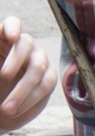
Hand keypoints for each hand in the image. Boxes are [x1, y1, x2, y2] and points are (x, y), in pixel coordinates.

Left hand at [0, 15, 56, 132]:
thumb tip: (0, 72)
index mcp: (4, 41)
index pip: (12, 23)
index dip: (13, 27)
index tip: (12, 38)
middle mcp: (24, 47)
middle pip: (26, 43)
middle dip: (15, 60)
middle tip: (2, 77)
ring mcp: (38, 61)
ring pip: (38, 67)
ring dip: (21, 90)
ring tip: (6, 109)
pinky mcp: (49, 78)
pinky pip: (45, 85)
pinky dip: (30, 100)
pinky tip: (16, 112)